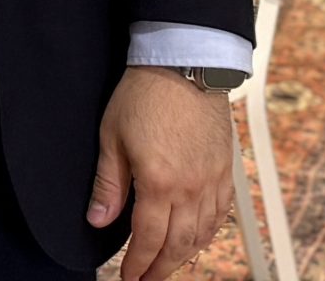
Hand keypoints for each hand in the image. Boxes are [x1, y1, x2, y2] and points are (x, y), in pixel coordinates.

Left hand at [88, 67, 235, 279]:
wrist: (183, 64)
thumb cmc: (144, 94)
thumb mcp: (112, 136)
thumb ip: (108, 184)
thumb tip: (98, 219)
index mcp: (159, 182)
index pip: (148, 238)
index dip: (138, 263)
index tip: (130, 277)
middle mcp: (191, 188)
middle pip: (178, 244)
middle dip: (161, 268)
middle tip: (148, 280)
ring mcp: (212, 181)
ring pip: (202, 234)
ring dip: (185, 256)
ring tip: (169, 266)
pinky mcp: (226, 171)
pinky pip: (221, 215)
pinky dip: (208, 234)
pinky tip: (198, 239)